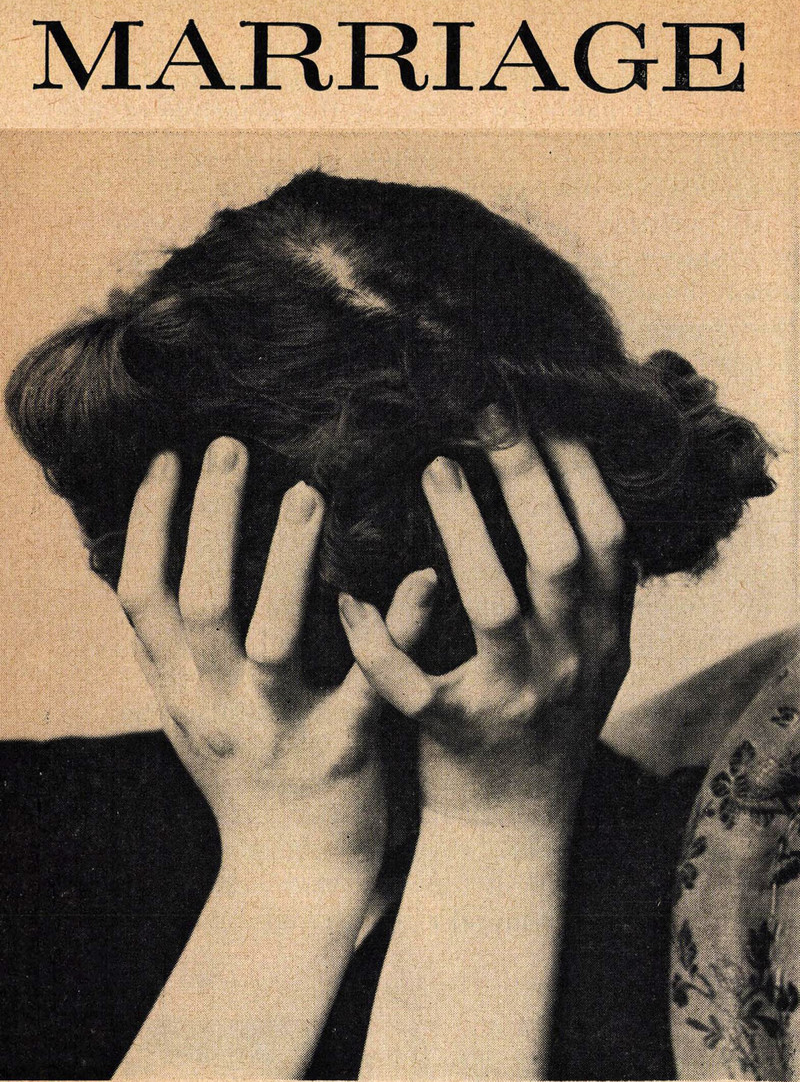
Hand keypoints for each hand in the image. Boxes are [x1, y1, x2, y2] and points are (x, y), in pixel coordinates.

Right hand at [117, 437, 434, 864]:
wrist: (287, 877)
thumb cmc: (241, 774)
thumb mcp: (188, 710)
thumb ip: (168, 646)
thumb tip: (141, 561)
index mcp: (178, 687)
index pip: (142, 593)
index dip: (149, 522)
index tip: (169, 455)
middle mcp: (216, 705)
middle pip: (201, 601)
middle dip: (213, 519)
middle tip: (234, 444)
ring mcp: (277, 730)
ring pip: (272, 637)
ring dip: (288, 563)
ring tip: (311, 493)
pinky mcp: (342, 752)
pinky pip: (370, 685)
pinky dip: (395, 631)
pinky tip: (423, 576)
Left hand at [339, 426, 633, 825]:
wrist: (514, 826)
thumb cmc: (542, 717)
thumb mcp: (587, 653)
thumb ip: (587, 586)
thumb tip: (563, 475)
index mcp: (603, 634)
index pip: (607, 539)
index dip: (581, 471)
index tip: (546, 409)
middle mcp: (570, 660)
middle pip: (557, 556)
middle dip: (525, 478)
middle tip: (486, 411)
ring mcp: (516, 698)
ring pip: (493, 605)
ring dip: (463, 531)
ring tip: (432, 465)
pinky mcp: (457, 732)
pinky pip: (413, 684)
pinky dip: (378, 640)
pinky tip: (346, 598)